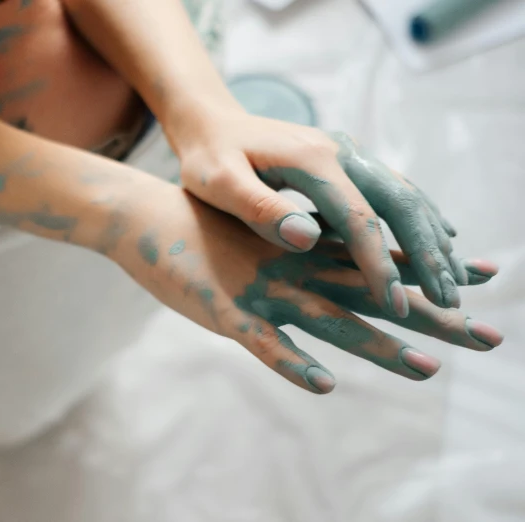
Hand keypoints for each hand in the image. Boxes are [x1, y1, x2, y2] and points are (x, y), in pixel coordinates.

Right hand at [112, 188, 502, 393]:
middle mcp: (296, 267)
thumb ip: (295, 239)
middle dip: (432, 315)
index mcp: (304, 247)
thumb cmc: (204, 223)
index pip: (380, 258)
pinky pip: (263, 344)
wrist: (146, 214)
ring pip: (331, 322)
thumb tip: (329, 245)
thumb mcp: (258, 226)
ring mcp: (263, 291)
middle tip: (489, 335)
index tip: (486, 274)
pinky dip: (293, 363)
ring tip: (428, 369)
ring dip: (379, 346)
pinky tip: (324, 384)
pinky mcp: (225, 312)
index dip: (431, 268)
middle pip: (374, 294)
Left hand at [168, 108, 464, 316]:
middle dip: (427, 254)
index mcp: (310, 161)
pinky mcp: (345, 162)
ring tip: (455, 279)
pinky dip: (419, 218)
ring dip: (432, 236)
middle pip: (400, 203)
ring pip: (405, 194)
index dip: (378, 265)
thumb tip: (306, 238)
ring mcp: (346, 154)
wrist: (212, 124)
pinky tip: (438, 239)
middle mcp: (339, 152)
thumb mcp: (217, 182)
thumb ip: (259, 207)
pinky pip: (393, 190)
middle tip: (448, 302)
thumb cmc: (207, 157)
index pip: (358, 219)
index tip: (393, 306)